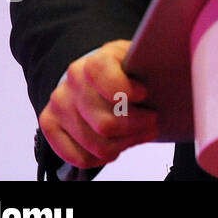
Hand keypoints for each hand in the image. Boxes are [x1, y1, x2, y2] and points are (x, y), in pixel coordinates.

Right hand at [39, 39, 158, 168]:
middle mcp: (71, 83)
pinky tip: (117, 146)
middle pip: (106, 124)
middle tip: (152, 121)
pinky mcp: (49, 124)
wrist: (93, 76)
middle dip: (137, 126)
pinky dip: (103, 158)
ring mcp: (58, 105)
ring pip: (97, 145)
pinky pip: (79, 157)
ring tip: (140, 134)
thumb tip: (167, 75)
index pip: (102, 76)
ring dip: (126, 144)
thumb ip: (148, 67)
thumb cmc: (124, 70)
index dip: (125, 91)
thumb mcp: (138, 60)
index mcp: (94, 62)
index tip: (144, 94)